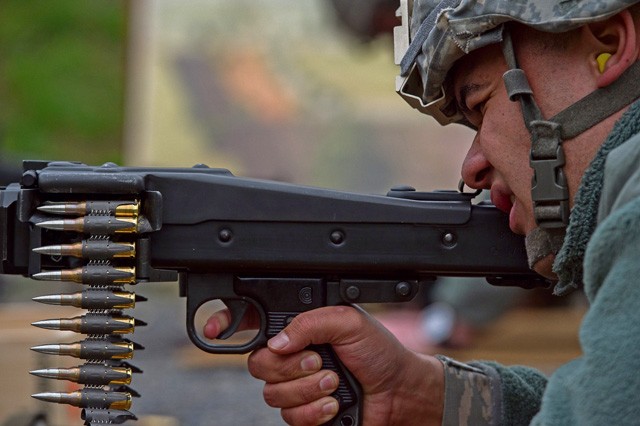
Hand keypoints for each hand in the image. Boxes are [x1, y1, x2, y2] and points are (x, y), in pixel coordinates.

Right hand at [205, 305, 444, 425]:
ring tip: (334, 382)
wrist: (400, 393)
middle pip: (257, 364)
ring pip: (270, 394)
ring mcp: (297, 387)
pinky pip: (288, 417)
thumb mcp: (349, 322)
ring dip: (307, 390)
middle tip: (319, 361)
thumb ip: (310, 322)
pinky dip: (313, 412)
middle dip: (290, 366)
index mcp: (300, 330)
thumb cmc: (379, 352)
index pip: (254, 323)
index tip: (215, 330)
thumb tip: (276, 341)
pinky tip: (333, 405)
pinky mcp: (304, 414)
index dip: (229, 323)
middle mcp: (293, 357)